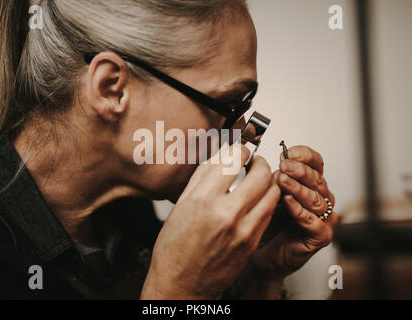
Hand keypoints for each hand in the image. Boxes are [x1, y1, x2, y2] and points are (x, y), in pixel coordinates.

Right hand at [141, 143, 280, 299]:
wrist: (181, 285)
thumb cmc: (174, 250)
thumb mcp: (181, 206)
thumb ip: (202, 177)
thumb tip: (220, 155)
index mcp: (202, 200)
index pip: (233, 159)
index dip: (240, 149)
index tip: (239, 149)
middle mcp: (226, 214)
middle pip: (261, 174)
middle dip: (260, 161)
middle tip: (253, 161)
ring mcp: (243, 230)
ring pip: (272, 193)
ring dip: (268, 180)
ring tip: (258, 179)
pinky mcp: (252, 243)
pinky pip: (269, 213)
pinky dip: (266, 200)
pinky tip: (256, 200)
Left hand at [248, 145, 337, 283]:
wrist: (260, 252)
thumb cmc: (264, 223)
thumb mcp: (265, 193)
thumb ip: (270, 177)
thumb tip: (262, 160)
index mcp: (308, 184)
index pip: (315, 163)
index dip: (305, 156)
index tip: (289, 152)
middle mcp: (318, 198)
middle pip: (317, 178)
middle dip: (300, 170)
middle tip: (284, 166)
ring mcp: (322, 218)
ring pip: (316, 199)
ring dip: (298, 188)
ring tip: (282, 181)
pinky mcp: (320, 237)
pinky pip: (315, 222)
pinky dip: (300, 211)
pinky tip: (288, 203)